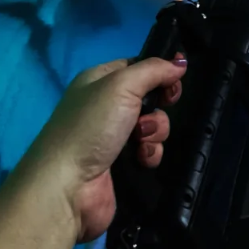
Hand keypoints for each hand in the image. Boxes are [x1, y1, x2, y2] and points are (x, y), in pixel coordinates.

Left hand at [23, 56, 185, 241]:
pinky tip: (141, 158)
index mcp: (99, 80)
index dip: (159, 70)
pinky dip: (150, 153)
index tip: (177, 76)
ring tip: (141, 140)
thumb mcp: (122, 85)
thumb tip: (181, 62)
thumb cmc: (92, 126)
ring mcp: (113, 137)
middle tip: (165, 104)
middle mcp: (106, 106)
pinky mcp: (122, 164)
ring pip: (153, 125)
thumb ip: (154, 70)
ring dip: (155, 131)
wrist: (68, 186)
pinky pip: (149, 151)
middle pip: (149, 96)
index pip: (137, 66)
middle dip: (159, 104)